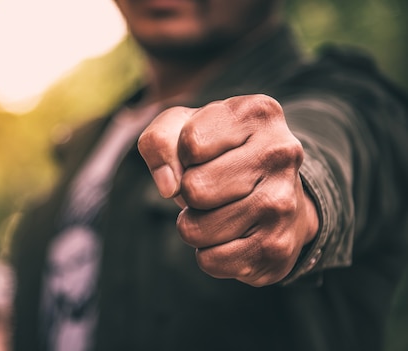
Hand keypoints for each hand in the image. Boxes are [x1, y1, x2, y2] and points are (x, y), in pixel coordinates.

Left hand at [138, 94, 318, 286]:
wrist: (279, 198)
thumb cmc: (220, 157)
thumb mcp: (184, 129)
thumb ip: (159, 140)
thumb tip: (168, 186)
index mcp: (257, 113)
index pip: (190, 143)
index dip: (181, 155)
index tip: (202, 155)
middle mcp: (280, 154)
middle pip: (193, 188)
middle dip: (188, 194)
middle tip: (212, 188)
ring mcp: (283, 204)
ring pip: (195, 229)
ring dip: (195, 225)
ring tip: (222, 211)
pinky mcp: (277, 249)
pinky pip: (209, 261)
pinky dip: (209, 253)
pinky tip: (233, 235)